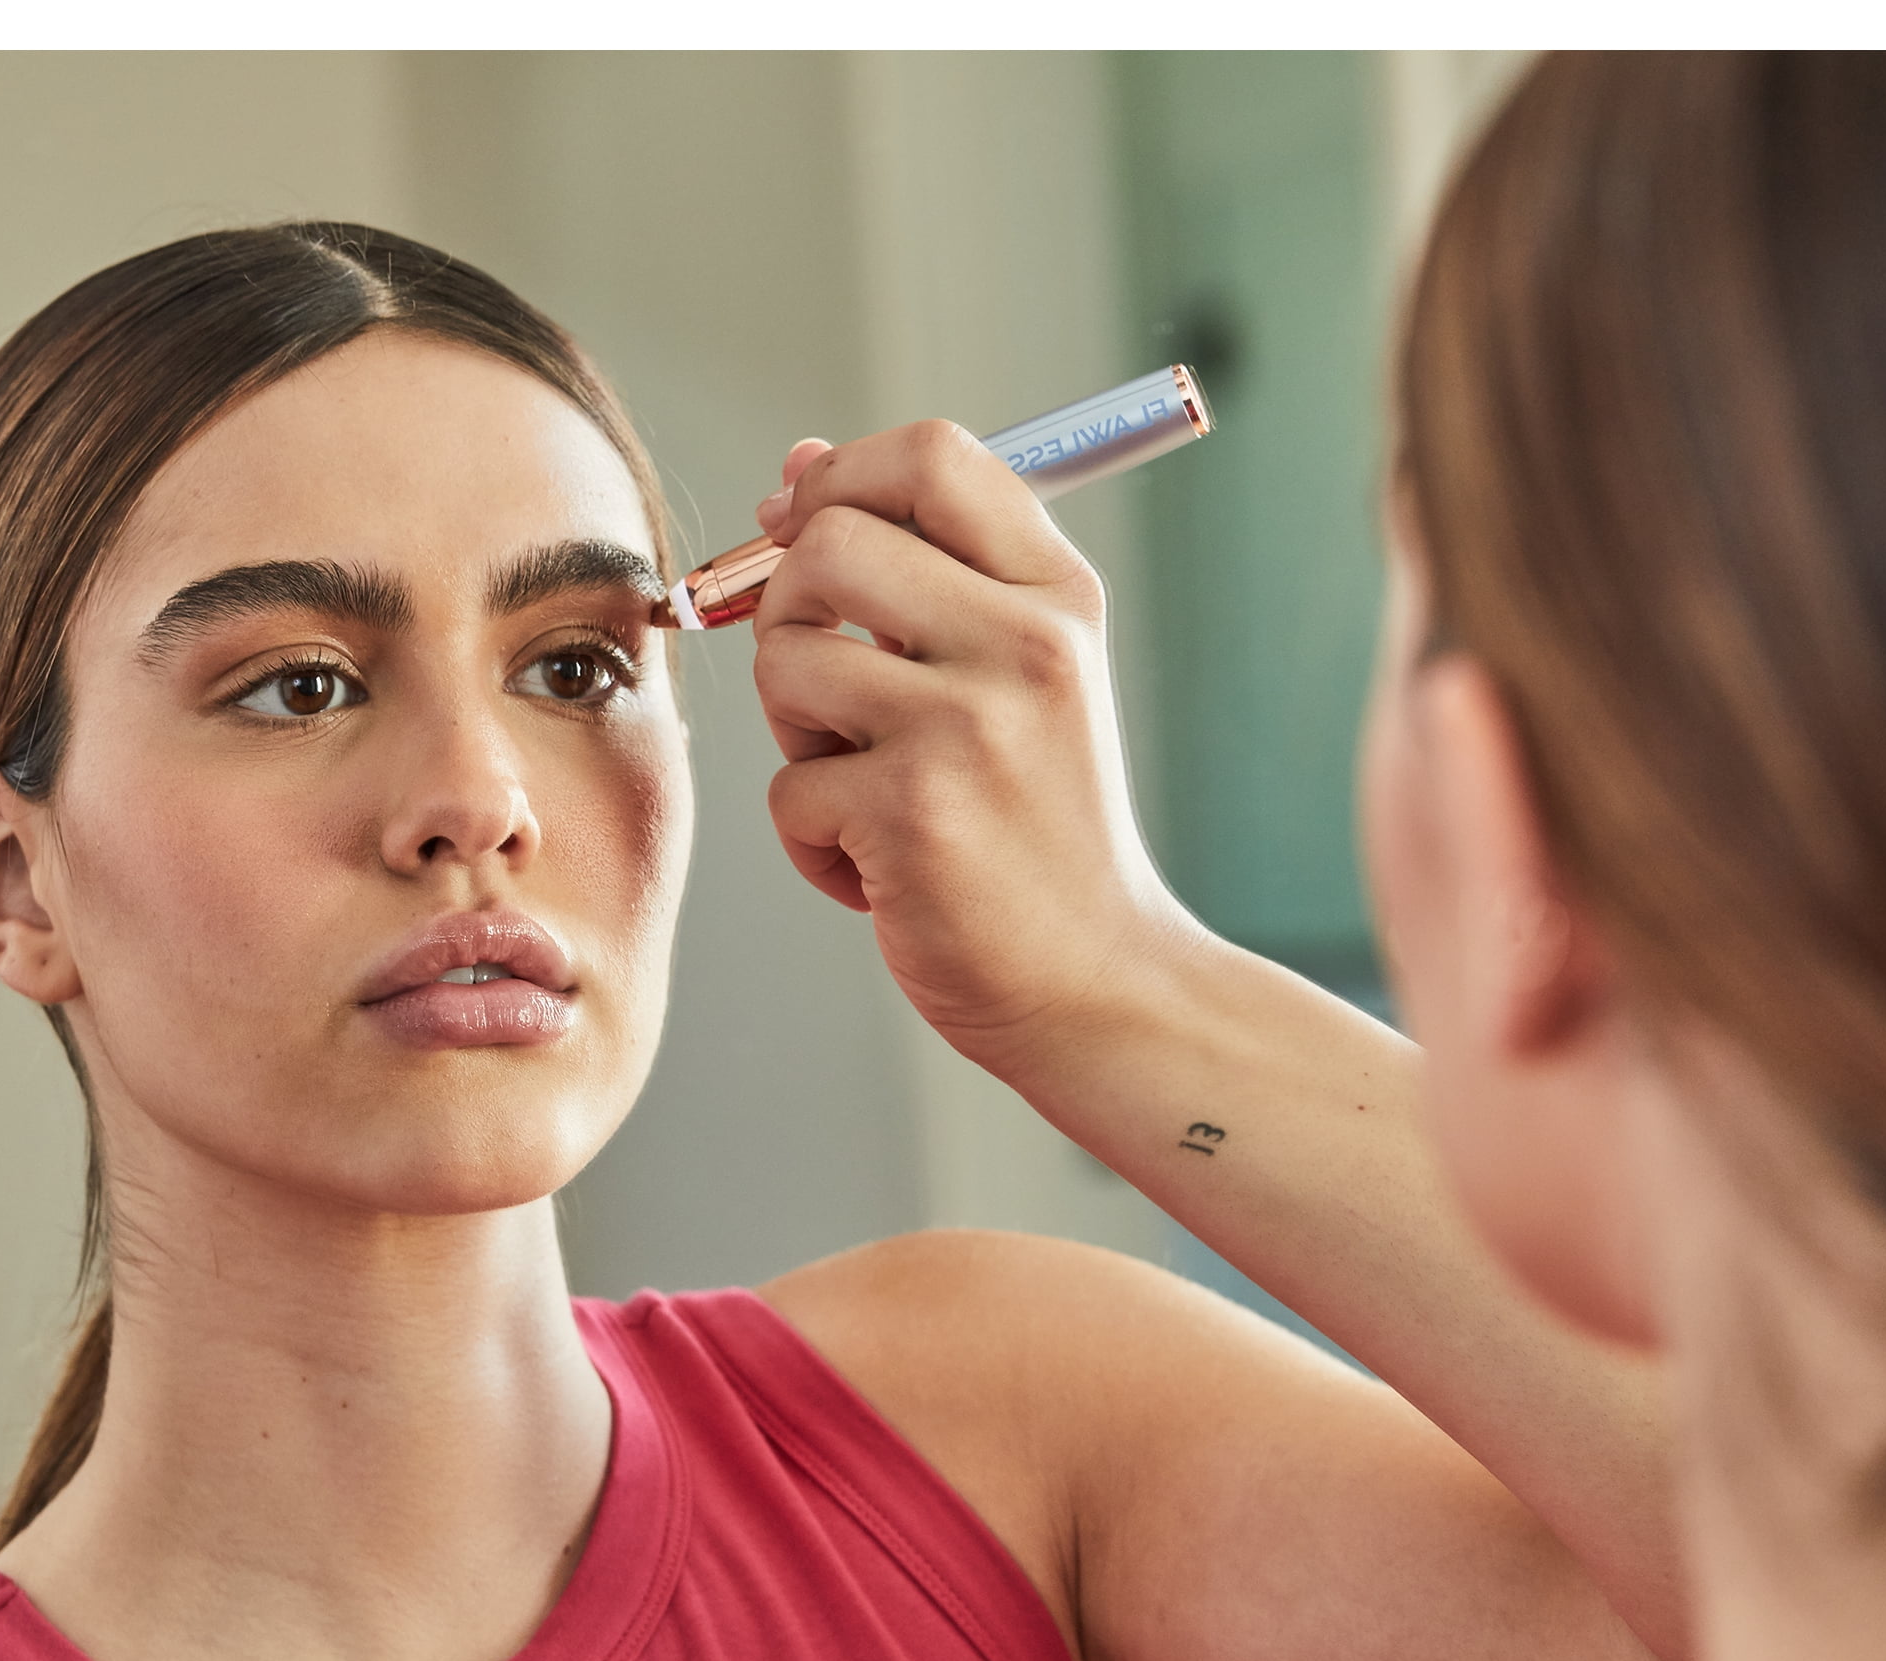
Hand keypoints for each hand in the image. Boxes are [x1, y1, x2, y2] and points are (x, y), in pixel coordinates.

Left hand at [748, 421, 1202, 1076]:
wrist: (1098, 981)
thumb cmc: (1039, 825)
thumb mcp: (1017, 673)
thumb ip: (923, 566)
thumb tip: (799, 464)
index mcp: (1057, 594)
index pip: (931, 454)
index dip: (837, 476)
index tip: (801, 530)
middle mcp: (1025, 644)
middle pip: (829, 542)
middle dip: (788, 612)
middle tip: (825, 691)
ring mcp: (970, 728)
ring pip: (786, 662)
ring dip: (796, 735)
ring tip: (866, 787)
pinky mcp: (912, 814)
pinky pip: (788, 791)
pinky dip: (813, 842)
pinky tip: (883, 872)